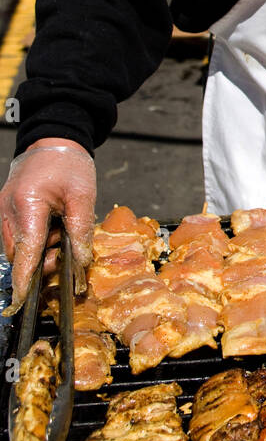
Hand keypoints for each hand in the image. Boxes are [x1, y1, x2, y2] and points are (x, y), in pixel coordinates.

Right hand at [0, 138, 95, 311]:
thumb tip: (80, 262)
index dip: (24, 280)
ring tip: (61, 231)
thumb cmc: (69, 164)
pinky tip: (53, 227)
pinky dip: (37, 239)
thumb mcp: (83, 196)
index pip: (24, 253)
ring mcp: (6, 211)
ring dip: (41, 249)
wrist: (54, 139)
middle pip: (20, 254)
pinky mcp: (9, 211)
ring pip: (20, 247)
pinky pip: (21, 236)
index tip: (21, 301)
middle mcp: (9, 212)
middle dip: (43, 261)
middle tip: (67, 249)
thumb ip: (80, 230)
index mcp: (27, 206)